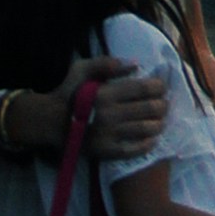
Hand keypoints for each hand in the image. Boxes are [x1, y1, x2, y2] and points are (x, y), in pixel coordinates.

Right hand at [45, 54, 169, 163]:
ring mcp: (108, 135)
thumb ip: (107, 63)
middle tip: (165, 104)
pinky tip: (152, 139)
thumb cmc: (68, 93)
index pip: (145, 89)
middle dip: (163, 105)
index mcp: (106, 93)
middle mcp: (109, 114)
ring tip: (161, 121)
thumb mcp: (81, 69)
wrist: (49, 123)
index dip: (159, 87)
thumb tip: (135, 65)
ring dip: (160, 124)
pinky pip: (135, 150)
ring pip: (147, 129)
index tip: (162, 87)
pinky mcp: (106, 152)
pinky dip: (148, 144)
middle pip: (151, 109)